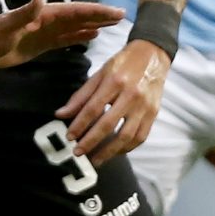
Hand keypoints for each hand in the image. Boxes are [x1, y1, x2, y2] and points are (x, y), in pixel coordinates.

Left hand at [0, 0, 124, 68]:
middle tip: (123, 14)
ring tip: (114, 23)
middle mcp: (50, 21)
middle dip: (101, 15)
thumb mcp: (7, 25)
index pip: (76, 12)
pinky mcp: (43, 44)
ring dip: (95, 24)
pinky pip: (67, 39)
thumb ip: (25, 12)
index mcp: (45, 14)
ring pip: (76, 27)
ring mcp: (47, 32)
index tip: (115, 11)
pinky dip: (81, 36)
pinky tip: (93, 35)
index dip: (96, 11)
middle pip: (81, 17)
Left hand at [56, 40, 168, 162]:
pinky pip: (140, 137)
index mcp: (114, 81)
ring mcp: (144, 106)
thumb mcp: (99, 73)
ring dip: (109, 151)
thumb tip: (60, 114)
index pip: (93, 108)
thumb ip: (81, 95)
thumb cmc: (123, 63)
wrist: (153, 55)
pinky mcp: (154, 113)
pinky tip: (115, 152)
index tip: (69, 137)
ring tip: (96, 160)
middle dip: (91, 142)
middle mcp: (131, 95)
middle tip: (78, 153)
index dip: (79, 125)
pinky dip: (127, 148)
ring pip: (126, 136)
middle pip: (108, 124)